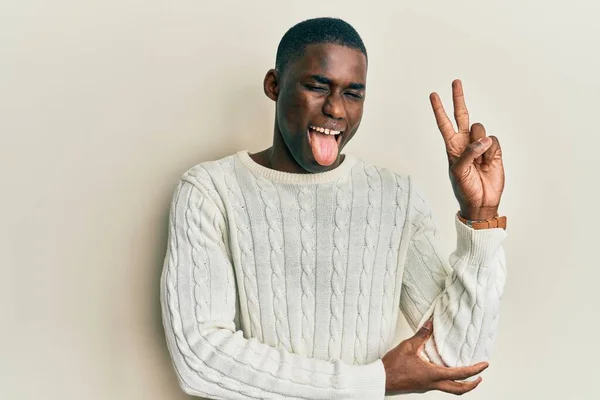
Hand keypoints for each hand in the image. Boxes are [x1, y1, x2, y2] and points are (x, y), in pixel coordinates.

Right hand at [381, 319, 487, 395]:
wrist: (381, 380)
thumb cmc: (393, 366)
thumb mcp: (408, 346)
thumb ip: (422, 335)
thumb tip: (431, 323)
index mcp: (433, 374)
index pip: (460, 374)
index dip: (475, 370)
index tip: (484, 365)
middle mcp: (433, 384)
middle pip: (459, 390)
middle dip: (472, 385)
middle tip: (480, 377)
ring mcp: (427, 387)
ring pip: (450, 389)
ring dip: (461, 384)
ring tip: (465, 374)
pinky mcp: (421, 386)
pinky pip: (439, 386)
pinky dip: (447, 381)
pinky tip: (443, 371)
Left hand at [429, 79, 504, 220]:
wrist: (481, 202)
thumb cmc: (464, 189)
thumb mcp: (459, 172)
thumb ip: (467, 153)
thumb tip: (482, 141)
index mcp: (452, 147)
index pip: (444, 124)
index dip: (439, 109)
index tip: (433, 95)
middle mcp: (465, 142)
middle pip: (463, 115)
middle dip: (459, 98)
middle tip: (455, 81)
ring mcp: (480, 146)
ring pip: (481, 130)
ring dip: (480, 146)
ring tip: (479, 162)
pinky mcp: (495, 151)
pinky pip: (493, 142)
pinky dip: (491, 153)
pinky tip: (488, 164)